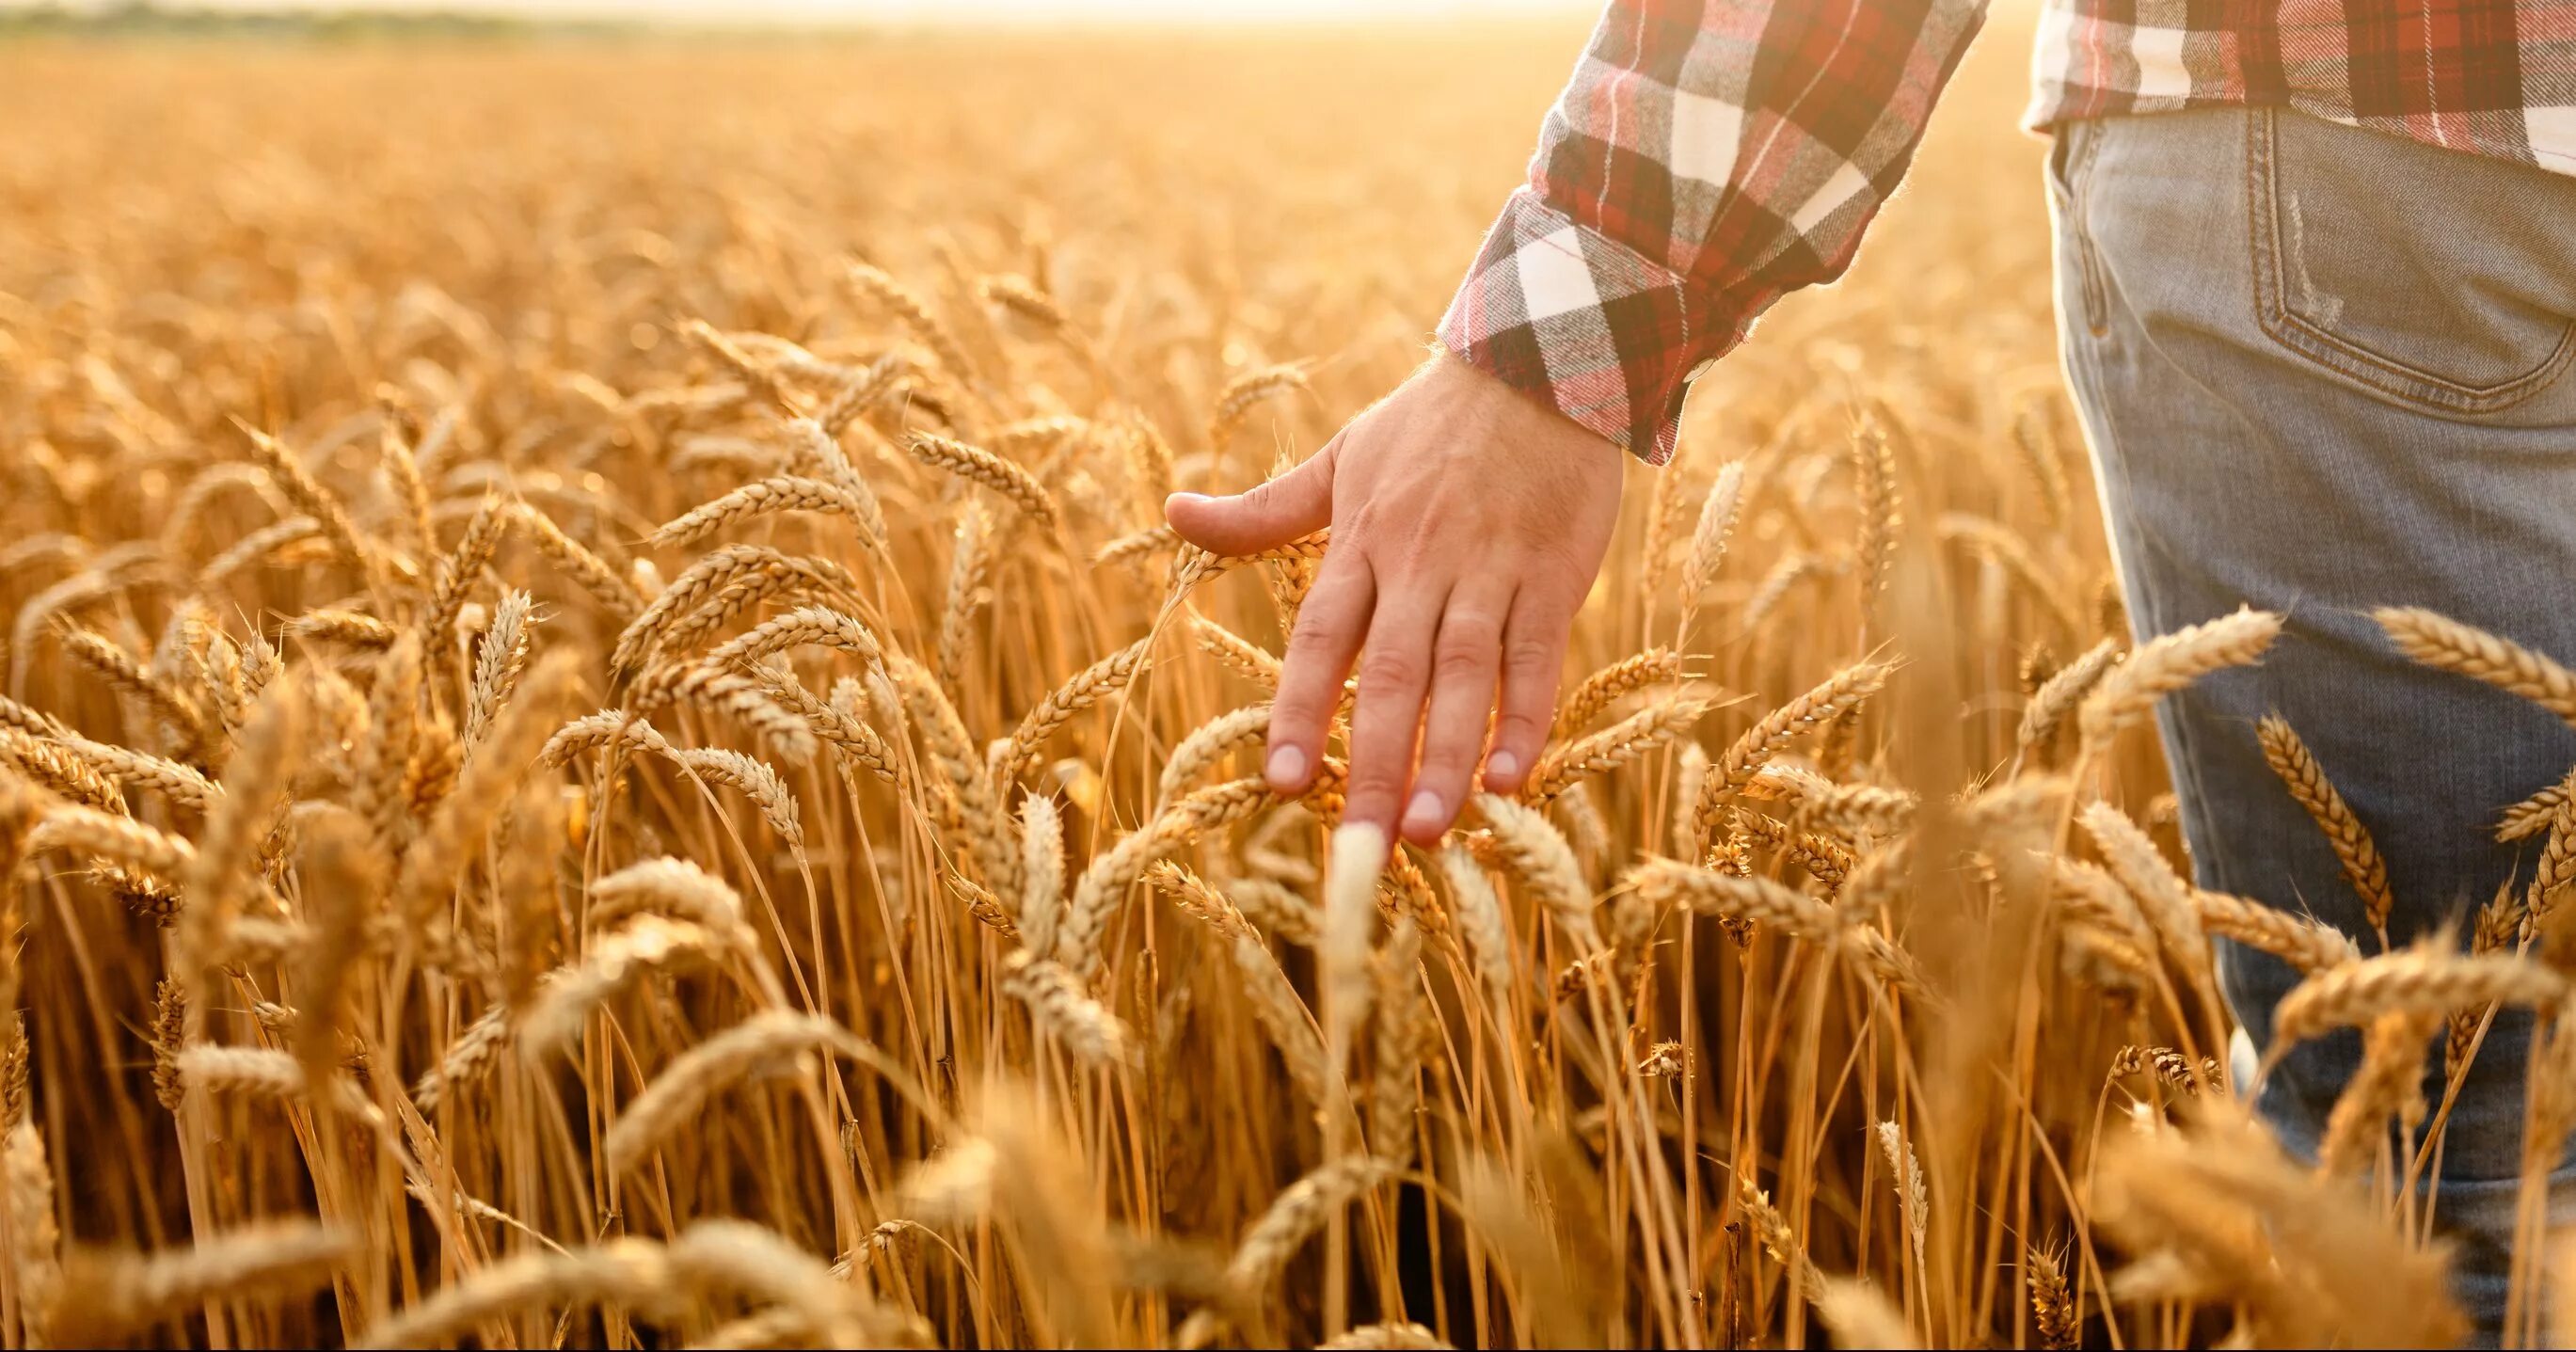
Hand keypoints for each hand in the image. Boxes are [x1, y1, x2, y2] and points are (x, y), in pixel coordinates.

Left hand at [1165, 350, 1622, 845]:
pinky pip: (1537, 658)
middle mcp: (1421, 564)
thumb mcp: (1340, 457)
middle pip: (1391, 677)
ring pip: (1464, 677)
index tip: (1283, 781)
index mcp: (1362, 542)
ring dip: (1446, 758)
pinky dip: (1525, 718)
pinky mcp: (1554, 575)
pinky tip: (1509, 779)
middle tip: (1361, 848)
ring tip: (1428, 832)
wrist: (1540, 363)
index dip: (1302, 710)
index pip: (1322, 639)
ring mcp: (1490, 572)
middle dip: (1375, 765)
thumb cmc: (1431, 423)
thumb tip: (1173, 513)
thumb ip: (1263, 508)